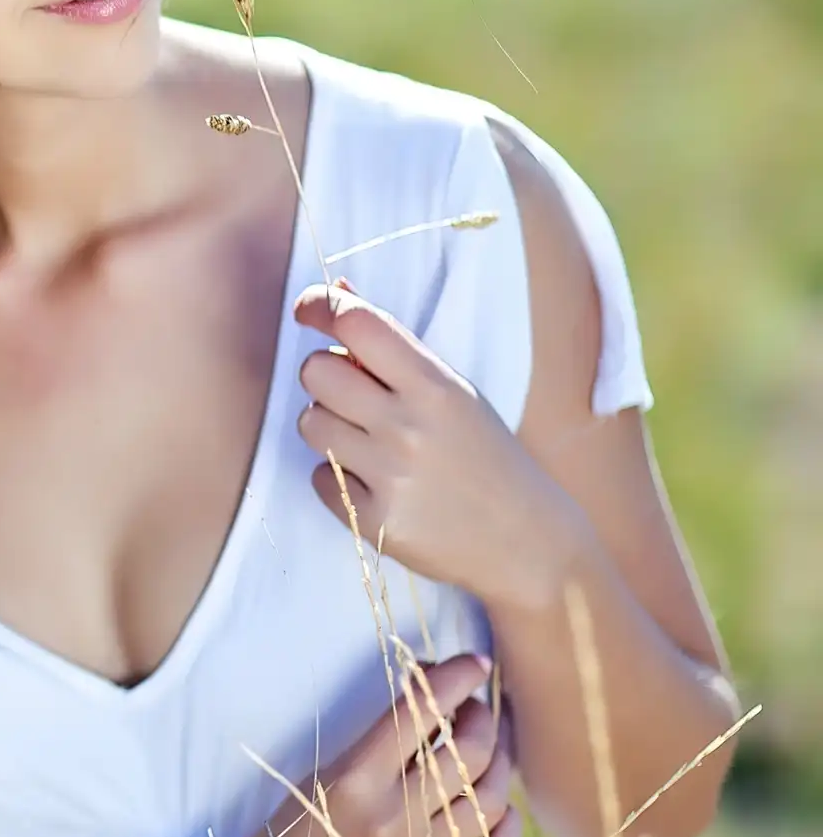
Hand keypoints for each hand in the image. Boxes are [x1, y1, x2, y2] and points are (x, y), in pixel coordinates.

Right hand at [244, 653, 523, 836]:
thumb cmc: (299, 825)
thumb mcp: (327, 771)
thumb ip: (379, 739)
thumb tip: (430, 692)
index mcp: (355, 781)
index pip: (420, 714)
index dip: (454, 680)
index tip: (474, 662)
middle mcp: (392, 821)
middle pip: (469, 754)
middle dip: (484, 719)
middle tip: (481, 707)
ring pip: (491, 803)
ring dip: (502, 766)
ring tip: (494, 749)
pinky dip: (506, 828)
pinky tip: (503, 808)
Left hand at [290, 277, 585, 607]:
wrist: (530, 544)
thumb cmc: (487, 456)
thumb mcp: (455, 392)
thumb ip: (395, 346)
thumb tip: (337, 292)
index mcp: (436, 386)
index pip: (358, 323)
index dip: (321, 306)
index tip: (307, 308)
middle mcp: (410, 426)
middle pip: (316, 371)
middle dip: (325, 375)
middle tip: (353, 394)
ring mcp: (391, 476)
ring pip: (310, 423)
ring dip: (328, 426)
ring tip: (368, 441)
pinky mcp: (375, 521)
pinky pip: (320, 478)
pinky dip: (339, 479)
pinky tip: (379, 484)